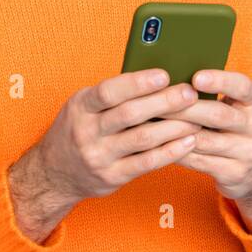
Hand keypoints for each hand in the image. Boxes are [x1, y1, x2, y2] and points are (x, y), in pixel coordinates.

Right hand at [8, 68, 200, 241]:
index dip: (138, 83)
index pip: (109, 92)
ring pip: (143, 139)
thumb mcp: (84, 106)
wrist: (53, 173)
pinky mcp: (112, 177)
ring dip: (174, 127)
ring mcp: (99, 156)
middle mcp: (86, 131)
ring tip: (197, 117)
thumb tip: (157, 76)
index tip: (164, 74)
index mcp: (80, 106)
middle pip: (130, 114)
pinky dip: (170, 151)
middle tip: (190, 93)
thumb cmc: (78, 130)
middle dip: (164, 102)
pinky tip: (189, 142)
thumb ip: (112, 94)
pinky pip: (147, 163)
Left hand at [160, 69, 251, 233]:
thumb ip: (213, 95)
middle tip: (156, 101)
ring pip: (204, 140)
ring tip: (148, 122)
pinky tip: (157, 144)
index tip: (195, 77)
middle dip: (185, 108)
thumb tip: (170, 80)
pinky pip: (198, 161)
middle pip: (218, 115)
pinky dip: (174, 151)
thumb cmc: (233, 129)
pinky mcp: (234, 173)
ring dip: (173, 131)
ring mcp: (248, 152)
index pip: (242, 86)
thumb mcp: (234, 108)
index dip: (220, 81)